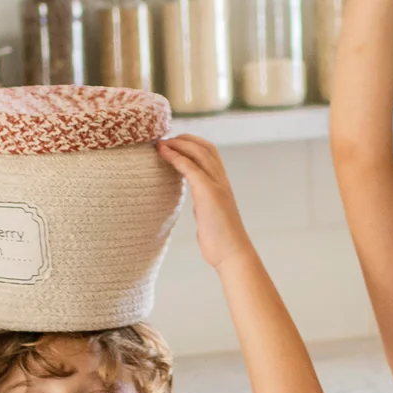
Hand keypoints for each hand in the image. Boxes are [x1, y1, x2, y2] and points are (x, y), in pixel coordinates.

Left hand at [157, 135, 251, 270]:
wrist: (232, 253)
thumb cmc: (220, 239)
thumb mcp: (210, 214)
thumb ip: (205, 203)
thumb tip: (198, 204)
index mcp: (222, 184)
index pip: (210, 152)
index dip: (192, 143)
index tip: (173, 143)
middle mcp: (221, 180)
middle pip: (205, 147)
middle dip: (184, 138)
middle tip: (164, 139)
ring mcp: (217, 185)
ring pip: (199, 153)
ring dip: (178, 144)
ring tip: (161, 143)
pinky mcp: (209, 193)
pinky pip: (191, 168)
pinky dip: (176, 157)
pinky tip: (163, 153)